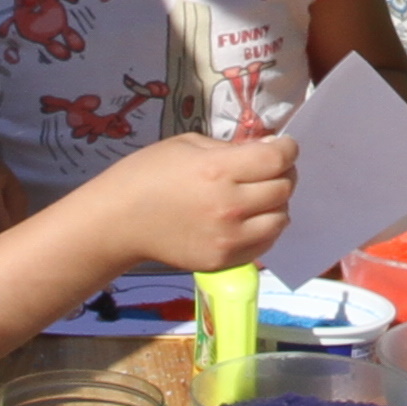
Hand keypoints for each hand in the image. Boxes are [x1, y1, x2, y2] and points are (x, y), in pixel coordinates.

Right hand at [89, 131, 295, 278]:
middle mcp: (230, 206)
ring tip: (260, 196)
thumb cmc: (147, 174)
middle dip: (283, 174)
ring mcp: (229, 238)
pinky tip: (249, 219)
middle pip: (284, 188)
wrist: (118, 221)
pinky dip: (265, 228)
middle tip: (270, 170)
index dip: (288, 149)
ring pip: (281, 218)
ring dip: (276, 204)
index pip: (277, 159)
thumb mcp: (187, 145)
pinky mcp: (224, 261)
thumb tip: (265, 150)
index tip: (284, 147)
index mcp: (218, 170)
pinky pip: (264, 243)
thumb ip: (230, 149)